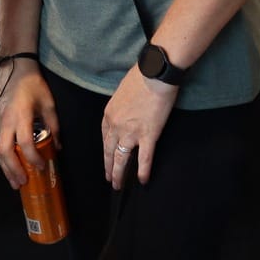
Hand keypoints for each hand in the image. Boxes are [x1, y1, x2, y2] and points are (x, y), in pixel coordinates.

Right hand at [0, 62, 57, 188]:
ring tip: (15, 181)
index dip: (33, 157)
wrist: (14, 66)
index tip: (42, 166)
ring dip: (5, 167)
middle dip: (12, 170)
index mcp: (21, 115)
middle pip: (3, 151)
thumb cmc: (33, 83)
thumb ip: (54, 126)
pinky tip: (10, 165)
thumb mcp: (49, 103)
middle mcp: (5, 120)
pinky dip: (3, 157)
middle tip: (23, 183)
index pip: (24, 142)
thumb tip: (59, 146)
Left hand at [103, 67, 179, 188]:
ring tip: (118, 185)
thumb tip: (126, 111)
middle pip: (109, 152)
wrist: (155, 74)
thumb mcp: (121, 92)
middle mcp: (116, 126)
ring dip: (119, 174)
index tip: (107, 159)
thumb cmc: (140, 77)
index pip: (105, 138)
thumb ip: (121, 106)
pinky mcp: (148, 135)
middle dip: (108, 167)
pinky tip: (143, 180)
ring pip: (122, 159)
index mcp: (109, 115)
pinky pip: (144, 158)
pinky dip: (143, 171)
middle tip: (109, 179)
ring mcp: (131, 133)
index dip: (106, 151)